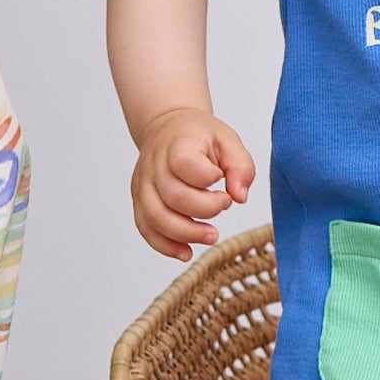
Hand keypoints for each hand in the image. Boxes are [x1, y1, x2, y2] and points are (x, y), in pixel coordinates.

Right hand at [130, 109, 254, 260]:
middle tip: (224, 205)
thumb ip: (240, 166)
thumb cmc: (199, 136)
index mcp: (177, 144)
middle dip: (205, 210)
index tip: (222, 179)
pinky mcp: (139, 201)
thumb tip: (240, 197)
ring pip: (155, 217)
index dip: (208, 178)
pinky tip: (185, 252)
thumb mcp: (228, 140)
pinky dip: (165, 245)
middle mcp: (155, 165)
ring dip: (185, 234)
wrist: (167, 128)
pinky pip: (146, 228)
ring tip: (211, 236)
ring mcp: (143, 185)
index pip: (185, 164)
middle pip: (173, 197)